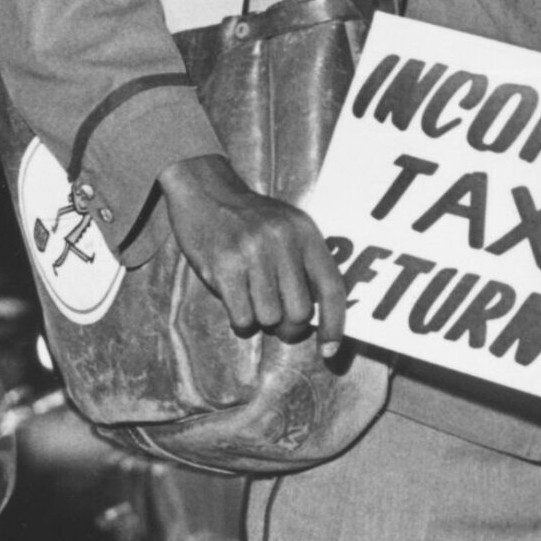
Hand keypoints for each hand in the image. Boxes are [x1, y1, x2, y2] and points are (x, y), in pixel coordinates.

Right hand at [158, 152, 348, 356]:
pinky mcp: (225, 266)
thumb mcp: (288, 226)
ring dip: (260, 320)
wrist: (206, 190)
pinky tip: (234, 298)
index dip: (334, 325)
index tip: (329, 350)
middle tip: (278, 321)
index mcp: (306, 233)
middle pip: (300, 312)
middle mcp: (283, 241)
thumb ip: (306, 263)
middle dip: (289, 327)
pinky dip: (240, 319)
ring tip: (250, 298)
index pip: (332, 289)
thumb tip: (322, 316)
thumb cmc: (250, 218)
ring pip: (269, 318)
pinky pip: (242, 317)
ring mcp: (253, 253)